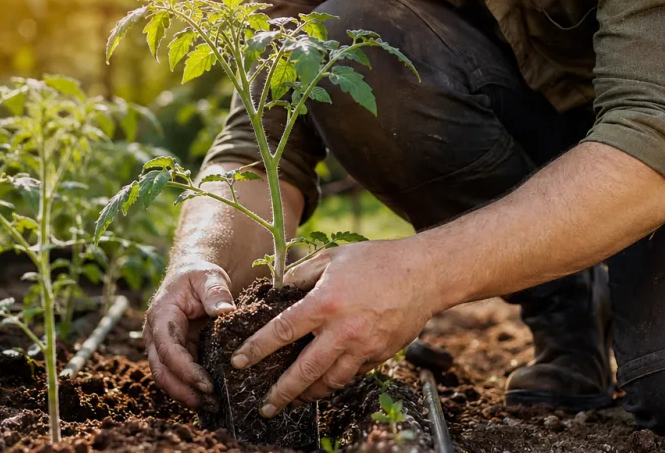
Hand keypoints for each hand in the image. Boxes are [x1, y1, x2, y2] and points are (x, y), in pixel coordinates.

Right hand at [143, 257, 236, 408]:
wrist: (193, 276)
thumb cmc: (199, 275)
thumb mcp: (209, 277)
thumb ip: (216, 292)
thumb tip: (226, 312)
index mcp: (161, 317)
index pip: (168, 350)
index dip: (185, 370)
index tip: (207, 385)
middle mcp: (156, 336)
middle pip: (162, 372)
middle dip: (184, 392)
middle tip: (212, 404)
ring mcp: (164, 347)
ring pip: (168, 379)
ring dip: (188, 395)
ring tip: (214, 406)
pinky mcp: (176, 354)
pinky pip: (179, 376)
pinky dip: (192, 389)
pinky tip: (211, 399)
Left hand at [230, 238, 442, 416]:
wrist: (425, 274)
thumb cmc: (376, 260)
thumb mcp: (332, 257)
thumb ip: (301, 274)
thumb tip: (277, 290)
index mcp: (325, 303)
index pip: (282, 331)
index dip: (257, 348)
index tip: (239, 361)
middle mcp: (343, 330)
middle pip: (304, 371)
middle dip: (281, 393)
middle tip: (265, 407)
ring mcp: (364, 347)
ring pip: (330, 382)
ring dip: (309, 395)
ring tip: (294, 401)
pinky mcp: (380, 355)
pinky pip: (353, 374)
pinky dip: (336, 380)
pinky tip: (325, 382)